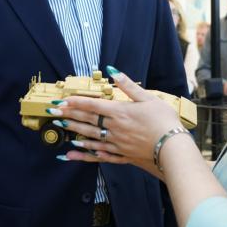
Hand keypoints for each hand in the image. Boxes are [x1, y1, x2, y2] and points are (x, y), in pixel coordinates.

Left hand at [50, 67, 183, 176]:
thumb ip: (128, 85)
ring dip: (73, 132)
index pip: (91, 105)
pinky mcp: (121, 155)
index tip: (61, 101)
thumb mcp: (148, 98)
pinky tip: (72, 154)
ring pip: (90, 137)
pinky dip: (84, 154)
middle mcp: (113, 128)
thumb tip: (112, 71)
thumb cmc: (164, 121)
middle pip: (87, 121)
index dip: (75, 102)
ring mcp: (116, 144)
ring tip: (60, 128)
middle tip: (53, 113)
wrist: (173, 147)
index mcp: (119, 112)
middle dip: (69, 115)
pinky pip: (99, 155)